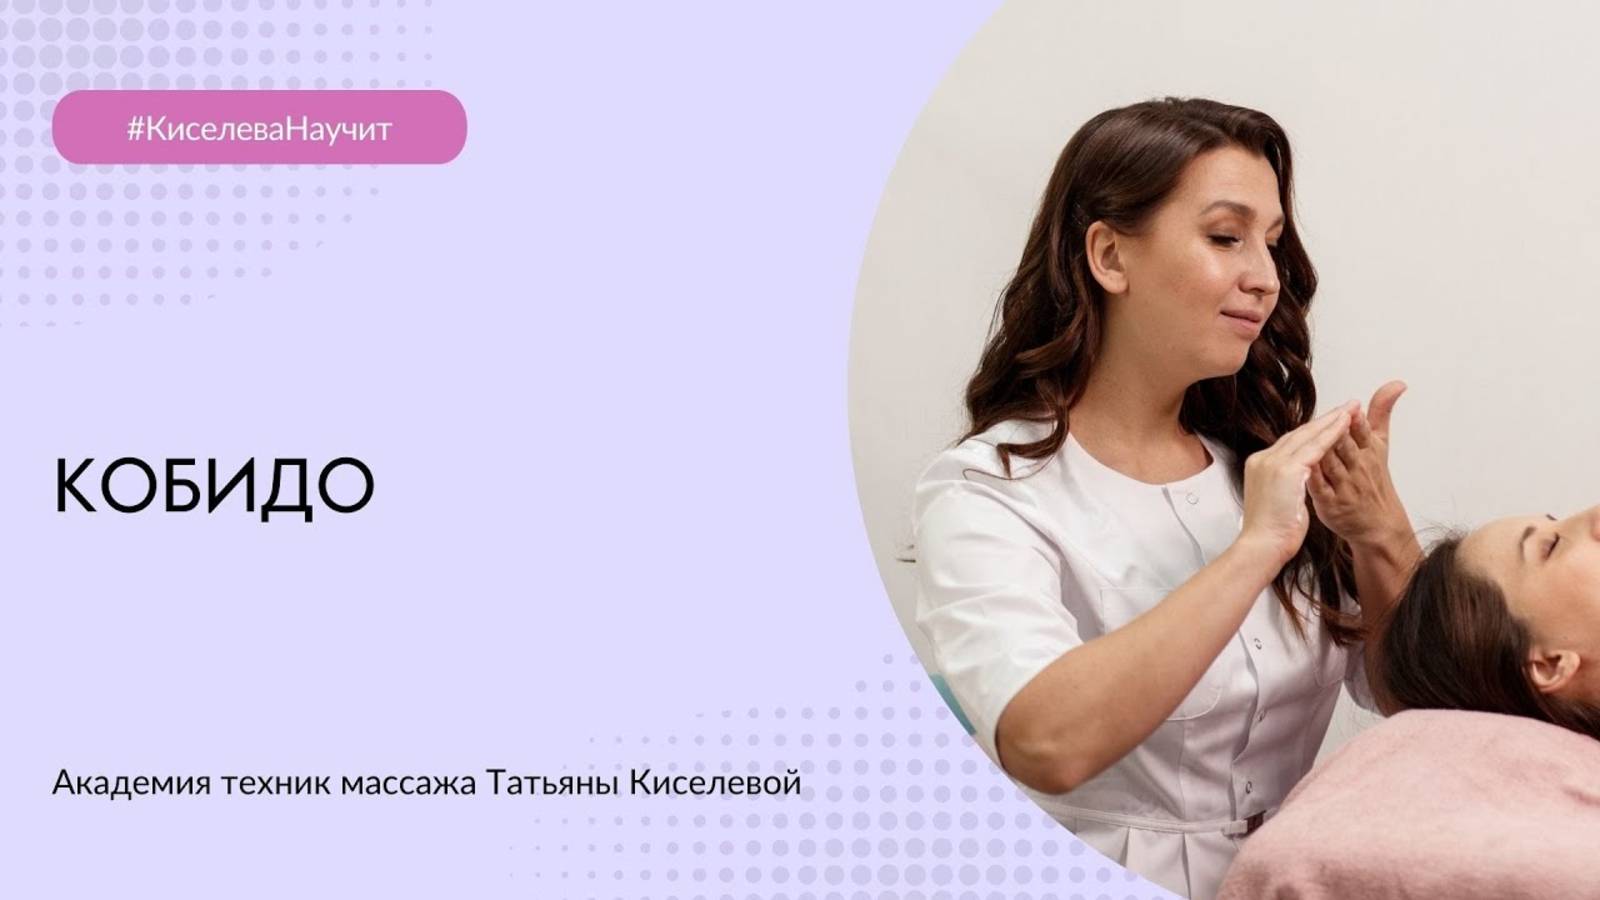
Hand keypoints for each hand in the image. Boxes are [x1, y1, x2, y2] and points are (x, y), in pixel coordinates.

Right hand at [1239, 401, 1359, 565]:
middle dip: (1323, 420)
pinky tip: (1346, 426)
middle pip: (1298, 433)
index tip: (1327, 423)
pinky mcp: (1287, 469)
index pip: (1289, 442)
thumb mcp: (1274, 500)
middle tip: (1344, 407)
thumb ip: (1282, 485)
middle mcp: (1264, 459)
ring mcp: (1273, 462)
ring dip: (1331, 421)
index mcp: (1259, 465)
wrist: (1262, 545)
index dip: (1310, 432)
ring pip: (1308, 436)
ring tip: (1350, 410)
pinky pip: (1315, 447)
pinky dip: (1332, 434)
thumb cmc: (1269, 531)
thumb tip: (1293, 484)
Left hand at [1308, 381, 1409, 547]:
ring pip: (1331, 465)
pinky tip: (1299, 467)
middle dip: (1339, 432)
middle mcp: (1358, 468)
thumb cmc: (1374, 478)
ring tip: (1312, 438)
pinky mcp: (1330, 502)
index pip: (1363, 432)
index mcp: (1370, 452)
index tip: (1352, 407)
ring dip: (1322, 451)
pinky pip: (1319, 488)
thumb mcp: (1381, 444)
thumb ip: (1382, 412)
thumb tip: (1396, 383)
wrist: (1376, 524)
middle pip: (1345, 446)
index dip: (1357, 421)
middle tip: (1332, 419)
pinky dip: (1311, 477)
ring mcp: (1343, 486)